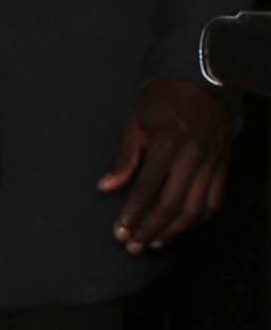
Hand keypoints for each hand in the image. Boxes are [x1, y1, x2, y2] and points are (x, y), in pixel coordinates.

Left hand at [97, 77, 232, 255]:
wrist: (198, 83)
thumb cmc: (160, 104)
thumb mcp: (134, 124)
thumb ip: (122, 158)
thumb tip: (105, 186)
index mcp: (167, 145)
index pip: (146, 190)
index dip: (131, 215)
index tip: (119, 232)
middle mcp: (193, 156)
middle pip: (171, 205)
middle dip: (149, 230)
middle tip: (133, 246)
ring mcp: (212, 162)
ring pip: (195, 209)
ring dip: (173, 231)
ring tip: (153, 243)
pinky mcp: (224, 165)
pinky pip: (213, 201)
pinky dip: (197, 219)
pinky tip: (180, 228)